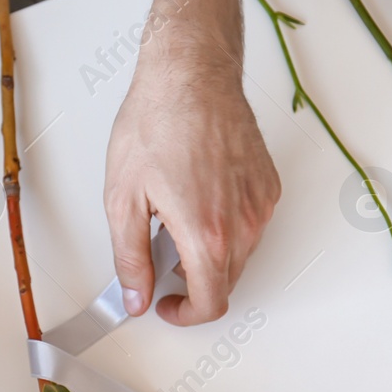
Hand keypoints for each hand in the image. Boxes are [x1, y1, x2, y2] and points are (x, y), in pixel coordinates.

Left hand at [104, 47, 280, 325]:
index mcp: (206, 234)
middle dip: (192, 282)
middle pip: (225, 283)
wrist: (190, 76)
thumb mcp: (123, 199)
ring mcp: (260, 205)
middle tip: (160, 254)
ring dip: (209, 253)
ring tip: (176, 215)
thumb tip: (135, 295)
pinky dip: (227, 226)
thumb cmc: (157, 123)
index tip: (167, 305)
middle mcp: (243, 224)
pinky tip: (200, 196)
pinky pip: (251, 225)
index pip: (210, 304)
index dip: (186, 316)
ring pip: (240, 255)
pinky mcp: (268, 186)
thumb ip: (130, 258)